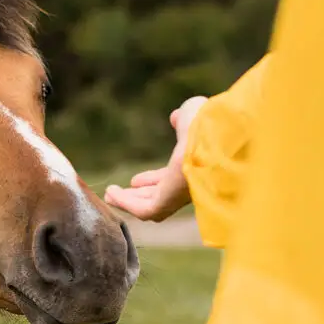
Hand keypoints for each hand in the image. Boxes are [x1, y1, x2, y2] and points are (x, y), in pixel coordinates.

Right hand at [104, 96, 206, 221]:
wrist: (215, 136)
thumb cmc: (209, 124)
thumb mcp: (193, 114)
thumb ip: (184, 117)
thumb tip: (177, 117)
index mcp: (196, 167)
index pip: (172, 180)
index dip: (153, 180)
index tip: (135, 180)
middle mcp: (189, 186)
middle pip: (160, 197)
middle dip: (140, 195)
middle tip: (121, 191)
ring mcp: (179, 196)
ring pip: (151, 207)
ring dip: (128, 202)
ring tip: (108, 194)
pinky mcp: (168, 202)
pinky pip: (144, 210)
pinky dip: (125, 203)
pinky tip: (111, 193)